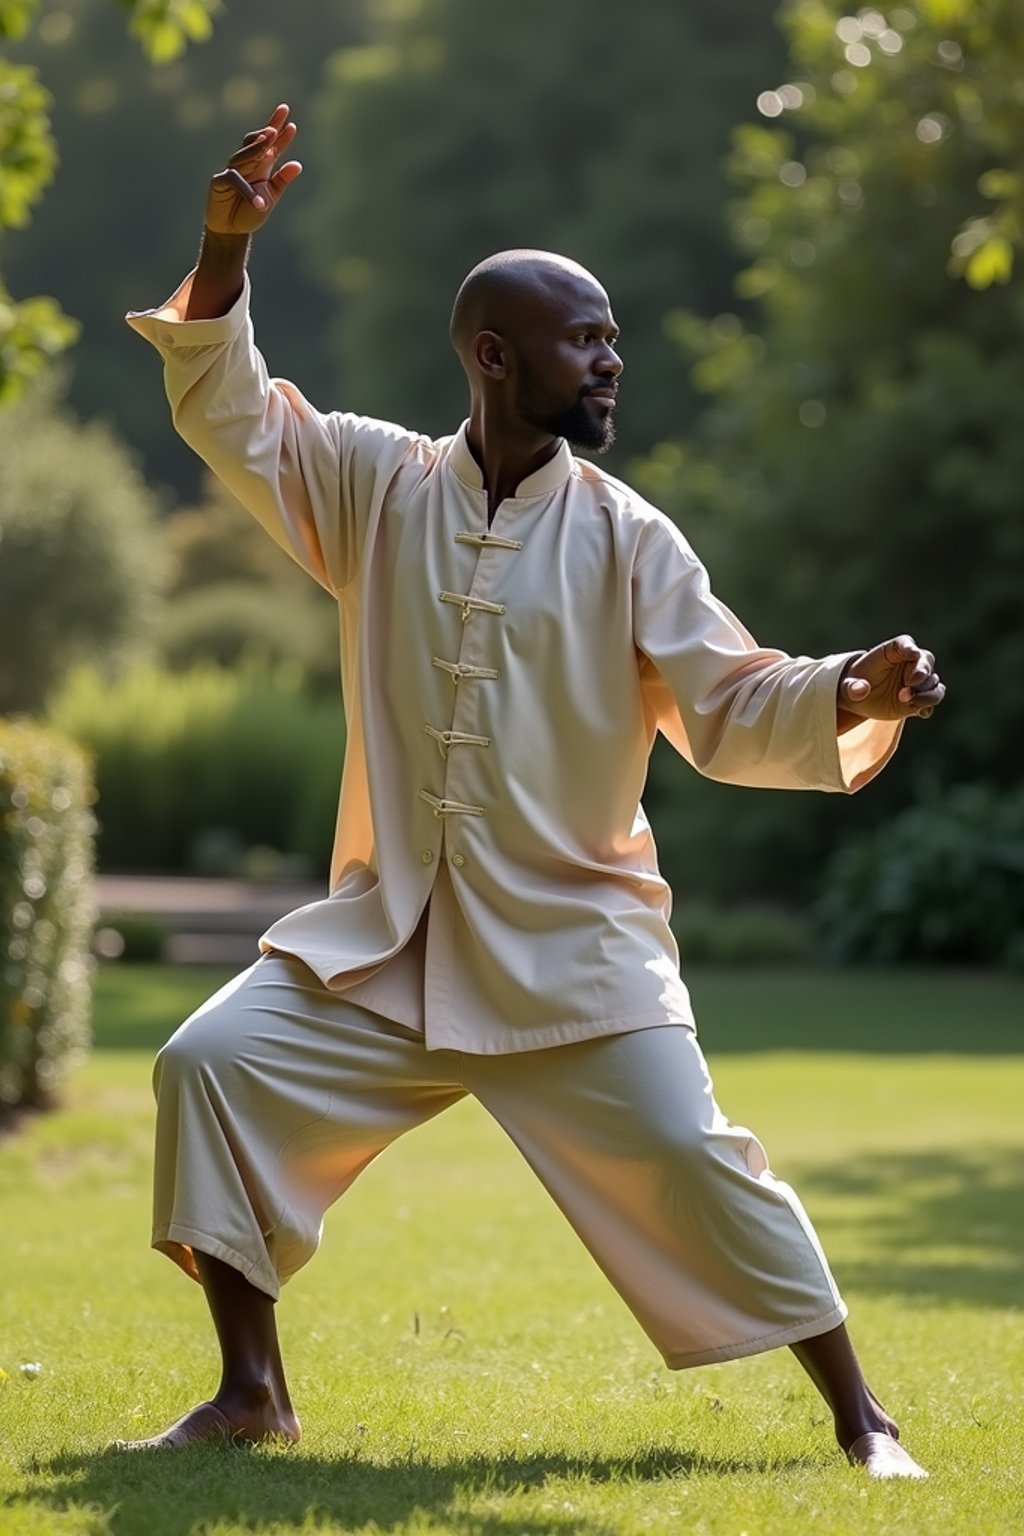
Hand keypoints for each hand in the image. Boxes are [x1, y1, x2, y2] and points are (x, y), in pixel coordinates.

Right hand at [204, 103, 301, 236]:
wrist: (232, 231)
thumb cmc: (251, 211)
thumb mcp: (271, 196)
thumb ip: (282, 180)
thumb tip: (298, 164)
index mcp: (262, 166)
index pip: (272, 146)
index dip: (279, 134)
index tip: (292, 125)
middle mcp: (247, 164)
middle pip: (256, 142)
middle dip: (266, 131)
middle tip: (276, 126)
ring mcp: (232, 171)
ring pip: (244, 155)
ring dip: (257, 149)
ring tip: (269, 142)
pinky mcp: (219, 182)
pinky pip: (234, 180)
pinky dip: (247, 191)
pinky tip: (260, 203)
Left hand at [838, 635, 945, 721]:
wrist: (861, 700)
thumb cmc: (855, 683)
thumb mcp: (847, 685)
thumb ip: (852, 686)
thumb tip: (860, 690)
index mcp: (892, 651)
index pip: (905, 643)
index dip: (910, 648)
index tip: (913, 653)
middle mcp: (910, 662)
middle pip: (926, 660)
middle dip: (922, 671)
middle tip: (911, 683)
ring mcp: (917, 681)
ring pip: (933, 682)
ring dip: (925, 692)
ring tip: (905, 700)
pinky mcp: (920, 698)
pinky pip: (932, 700)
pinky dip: (928, 706)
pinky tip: (920, 712)